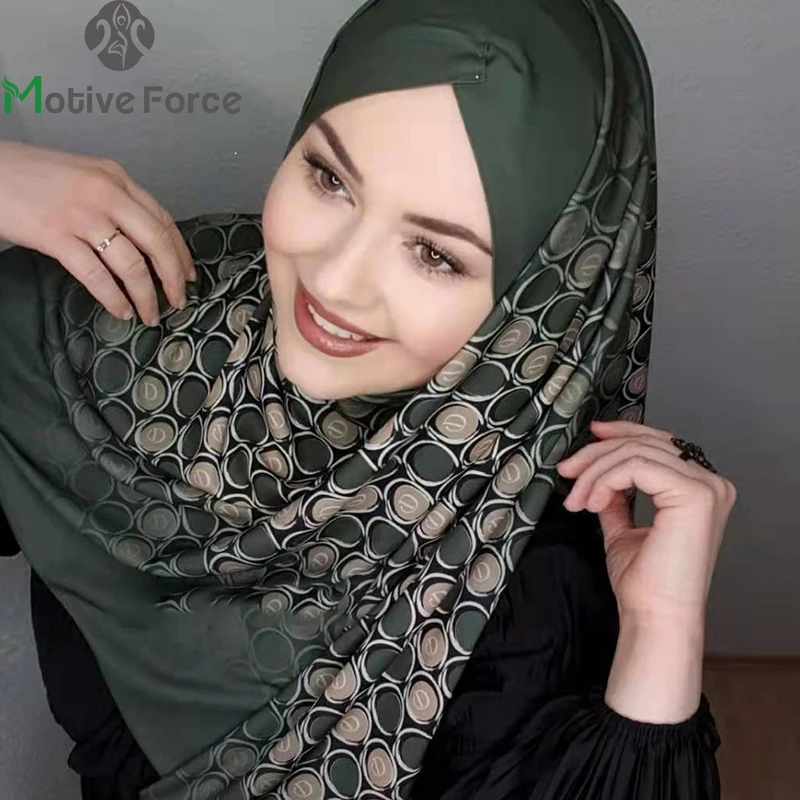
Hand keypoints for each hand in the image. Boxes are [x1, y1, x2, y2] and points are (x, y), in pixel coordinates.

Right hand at [0, 140, 194, 324]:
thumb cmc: (28, 175)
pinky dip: (114, 298)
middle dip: (173, 278)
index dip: (180, 252)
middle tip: (178, 302)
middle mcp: (105, 193)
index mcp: (115, 177)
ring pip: (131, 264)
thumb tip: (140, 239)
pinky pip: (96, 275)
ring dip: (146, 296)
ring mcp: (81, 214)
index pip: (163, 219)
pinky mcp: (55, 235)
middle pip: (157, 243)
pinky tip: (120, 311)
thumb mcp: (82, 176)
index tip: (188, 275)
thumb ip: (112, 200)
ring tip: (149, 314)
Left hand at [556, 419, 736, 625]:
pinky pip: (635, 466)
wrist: (654, 615)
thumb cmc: (645, 582)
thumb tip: (600, 473)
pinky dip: (604, 480)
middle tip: (567, 471)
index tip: (590, 436)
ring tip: (577, 499)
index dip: (621, 432)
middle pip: (643, 443)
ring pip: (635, 453)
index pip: (658, 443)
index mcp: (700, 489)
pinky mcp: (695, 495)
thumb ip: (618, 497)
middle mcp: (711, 483)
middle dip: (597, 454)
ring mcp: (707, 487)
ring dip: (595, 472)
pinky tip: (592, 502)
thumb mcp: (624, 527)